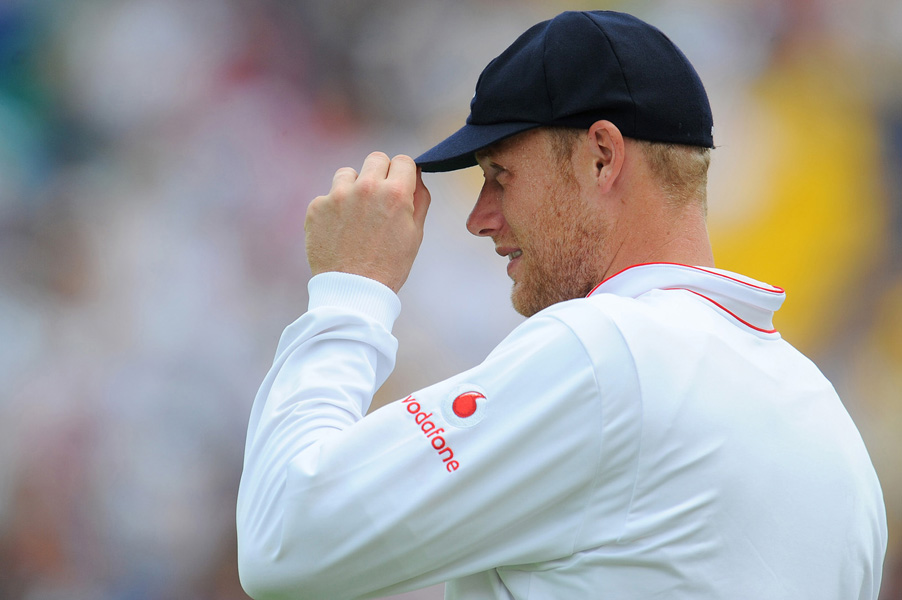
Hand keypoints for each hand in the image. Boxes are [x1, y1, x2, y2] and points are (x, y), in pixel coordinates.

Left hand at [305, 152, 430, 292]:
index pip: (402, 160)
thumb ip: (419, 200)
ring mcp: (337, 195)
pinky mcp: (316, 207)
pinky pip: (327, 196)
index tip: (399, 185)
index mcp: (394, 193)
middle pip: (376, 159)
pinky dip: (333, 209)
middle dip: (380, 174)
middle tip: (378, 198)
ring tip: (356, 216)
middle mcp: (366, 187)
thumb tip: (416, 176)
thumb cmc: (389, 266)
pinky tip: (339, 231)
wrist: (352, 291)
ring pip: (348, 173)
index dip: (402, 173)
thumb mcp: (415, 234)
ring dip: (353, 187)